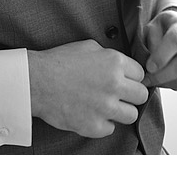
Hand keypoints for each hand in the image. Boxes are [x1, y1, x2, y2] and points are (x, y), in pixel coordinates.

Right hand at [27, 39, 148, 137]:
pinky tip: (93, 116)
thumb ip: (110, 56)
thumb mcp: (90, 47)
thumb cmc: (58, 62)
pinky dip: (103, 125)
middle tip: (119, 95)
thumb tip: (123, 66)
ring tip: (108, 107)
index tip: (124, 81)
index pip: (141, 74)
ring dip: (121, 112)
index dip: (131, 78)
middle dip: (132, 95)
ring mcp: (104, 107)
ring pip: (131, 115)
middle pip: (141, 96)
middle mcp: (114, 85)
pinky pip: (110, 129)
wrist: (35, 82)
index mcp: (115, 63)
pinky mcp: (93, 125)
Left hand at [143, 9, 176, 89]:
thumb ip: (151, 42)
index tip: (149, 67)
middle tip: (145, 79)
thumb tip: (153, 63)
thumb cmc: (164, 30)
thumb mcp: (152, 27)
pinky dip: (172, 86)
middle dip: (160, 76)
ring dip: (164, 83)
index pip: (175, 41)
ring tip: (153, 78)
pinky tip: (166, 78)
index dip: (161, 56)